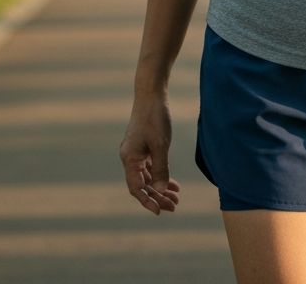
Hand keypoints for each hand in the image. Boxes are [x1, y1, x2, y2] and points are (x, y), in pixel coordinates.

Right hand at [119, 98, 180, 215]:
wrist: (151, 95)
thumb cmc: (155, 118)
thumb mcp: (160, 145)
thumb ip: (160, 168)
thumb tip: (160, 190)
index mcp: (129, 159)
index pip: (137, 188)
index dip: (148, 201)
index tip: (160, 211)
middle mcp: (129, 158)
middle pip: (142, 184)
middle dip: (157, 197)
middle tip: (174, 206)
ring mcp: (135, 152)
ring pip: (147, 177)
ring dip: (160, 187)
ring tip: (176, 197)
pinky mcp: (142, 146)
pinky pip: (150, 167)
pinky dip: (160, 175)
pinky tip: (173, 183)